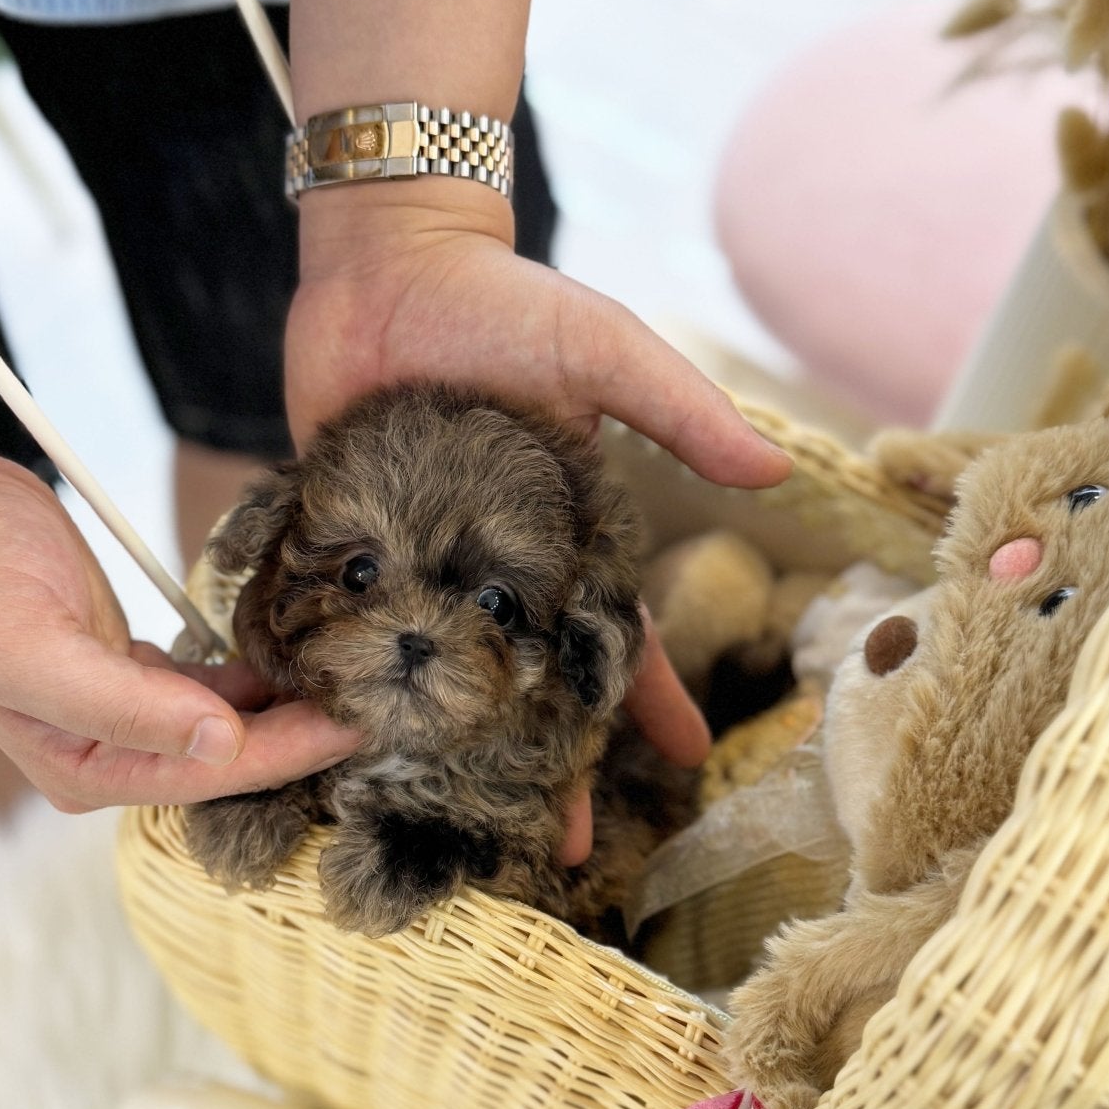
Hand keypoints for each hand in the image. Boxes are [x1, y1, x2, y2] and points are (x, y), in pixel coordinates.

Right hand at [0, 451, 357, 811]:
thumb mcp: (33, 644)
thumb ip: (125, 705)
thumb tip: (221, 741)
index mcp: (82, 771)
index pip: (212, 772)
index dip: (289, 751)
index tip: (359, 723)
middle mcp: (105, 756)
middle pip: (229, 757)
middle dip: (302, 736)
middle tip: (384, 700)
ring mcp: (119, 716)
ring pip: (228, 722)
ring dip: (288, 702)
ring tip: (361, 673)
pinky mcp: (129, 671)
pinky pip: (212, 683)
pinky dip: (257, 669)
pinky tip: (305, 647)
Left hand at [288, 183, 785, 856]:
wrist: (385, 263)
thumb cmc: (501, 301)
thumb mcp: (599, 351)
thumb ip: (677, 410)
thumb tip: (775, 475)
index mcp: (557, 538)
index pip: (613, 635)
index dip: (649, 698)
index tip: (682, 765)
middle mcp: (486, 568)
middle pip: (517, 685)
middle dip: (538, 762)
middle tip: (550, 845)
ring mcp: (410, 567)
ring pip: (428, 679)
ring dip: (435, 750)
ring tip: (437, 822)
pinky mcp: (336, 551)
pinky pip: (338, 631)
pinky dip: (334, 685)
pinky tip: (333, 748)